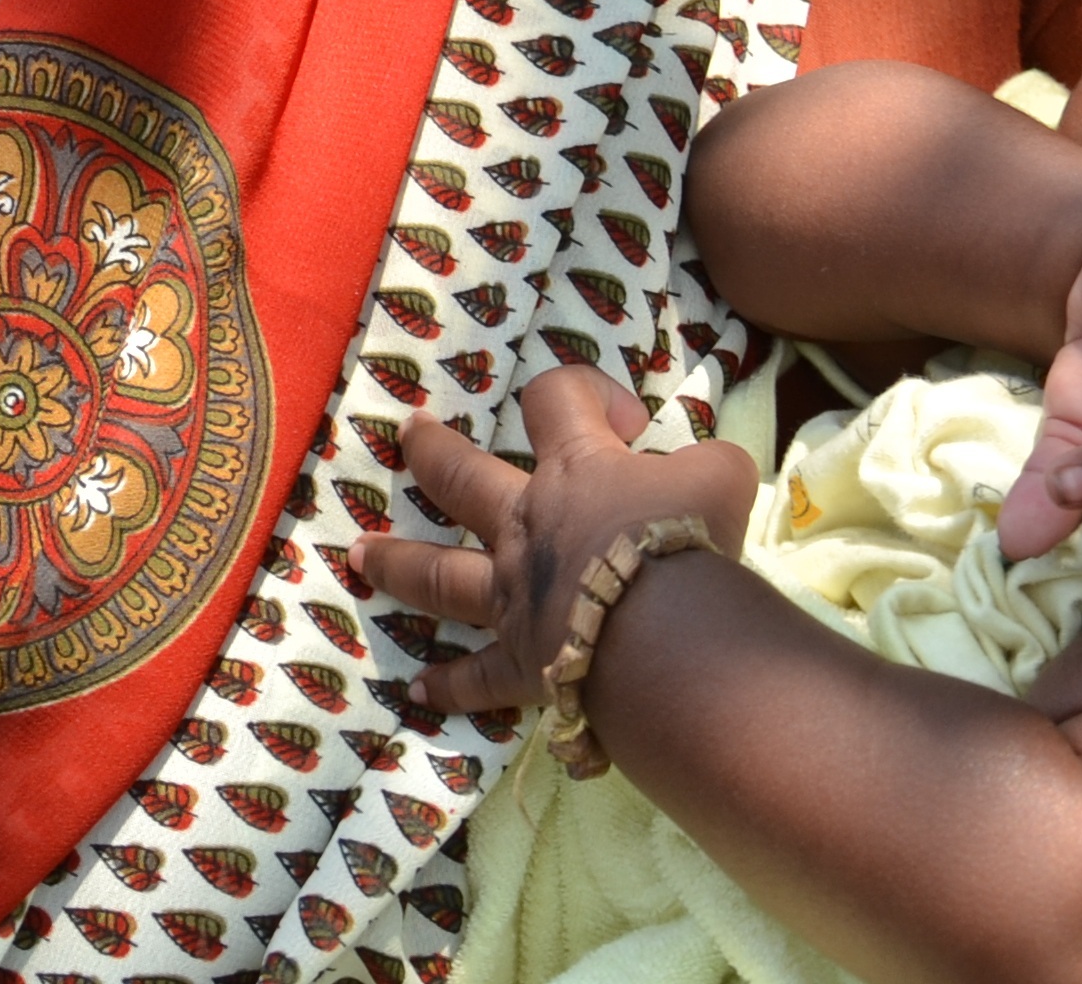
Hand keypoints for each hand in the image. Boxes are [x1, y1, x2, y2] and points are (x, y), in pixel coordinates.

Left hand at [357, 365, 757, 718]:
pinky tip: (420, 690)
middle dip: (432, 453)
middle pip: (462, 477)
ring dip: (398, 563)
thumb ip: (707, 463)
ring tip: (359, 555)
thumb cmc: (690, 542)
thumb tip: (705, 467)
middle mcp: (528, 525)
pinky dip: (449, 685)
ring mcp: (513, 595)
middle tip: (408, 436)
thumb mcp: (721, 478)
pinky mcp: (519, 663)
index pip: (556, 398)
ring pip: (439, 574)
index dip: (581, 392)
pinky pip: (477, 677)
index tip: (621, 420)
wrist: (665, 632)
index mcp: (576, 470)